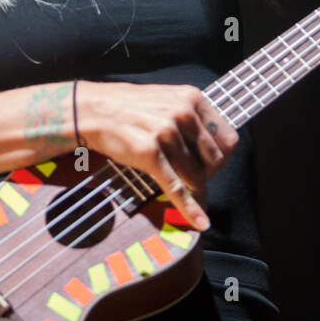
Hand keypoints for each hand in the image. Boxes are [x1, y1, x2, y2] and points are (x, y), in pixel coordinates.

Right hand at [76, 81, 239, 230]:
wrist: (91, 110)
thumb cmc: (128, 107)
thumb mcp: (167, 99)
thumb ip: (191, 116)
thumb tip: (213, 146)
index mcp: (192, 99)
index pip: (227, 139)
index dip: (222, 157)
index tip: (211, 165)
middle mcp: (183, 114)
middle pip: (215, 160)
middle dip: (207, 175)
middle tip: (194, 179)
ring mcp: (166, 133)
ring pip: (196, 176)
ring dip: (192, 189)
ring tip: (182, 188)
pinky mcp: (149, 154)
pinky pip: (177, 188)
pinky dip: (190, 208)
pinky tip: (200, 221)